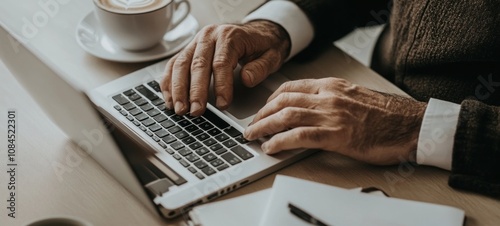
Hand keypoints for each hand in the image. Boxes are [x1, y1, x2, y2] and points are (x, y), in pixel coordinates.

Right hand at [160, 20, 290, 115]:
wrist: (256, 32)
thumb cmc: (262, 46)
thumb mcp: (271, 55)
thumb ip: (261, 68)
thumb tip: (247, 79)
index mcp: (230, 36)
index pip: (222, 62)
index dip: (221, 85)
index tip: (222, 105)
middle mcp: (209, 36)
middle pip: (197, 64)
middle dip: (195, 91)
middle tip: (196, 111)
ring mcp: (196, 42)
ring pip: (181, 64)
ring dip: (178, 89)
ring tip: (180, 110)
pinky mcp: (188, 50)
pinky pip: (173, 65)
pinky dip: (169, 83)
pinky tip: (170, 100)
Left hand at [244, 78, 426, 164]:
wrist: (411, 125)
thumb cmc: (388, 115)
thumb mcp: (356, 97)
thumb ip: (333, 100)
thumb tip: (313, 110)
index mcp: (333, 86)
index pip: (292, 87)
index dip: (271, 99)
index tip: (264, 108)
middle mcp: (329, 97)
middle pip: (284, 101)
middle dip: (262, 113)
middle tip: (252, 125)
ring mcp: (332, 115)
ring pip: (287, 116)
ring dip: (265, 126)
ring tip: (254, 136)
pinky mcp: (337, 135)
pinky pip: (300, 136)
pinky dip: (281, 141)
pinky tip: (271, 147)